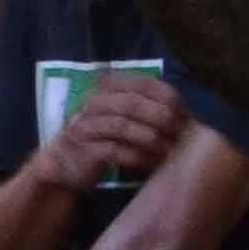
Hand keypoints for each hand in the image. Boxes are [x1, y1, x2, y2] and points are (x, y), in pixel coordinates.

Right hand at [27, 77, 187, 196]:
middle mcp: (92, 103)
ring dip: (150, 138)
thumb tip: (183, 109)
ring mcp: (85, 126)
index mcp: (106, 89)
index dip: (166, 96)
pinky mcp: (83, 151)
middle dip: (159, 117)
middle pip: (131, 103)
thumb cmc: (102, 139)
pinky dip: (137, 157)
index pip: (141, 83)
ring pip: (122, 126)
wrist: (65, 166)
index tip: (183, 113)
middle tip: (178, 133)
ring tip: (167, 150)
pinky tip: (151, 163)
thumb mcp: (120, 115)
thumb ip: (143, 106)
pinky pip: (114, 151)